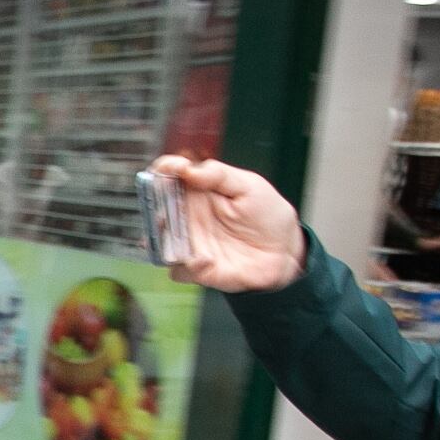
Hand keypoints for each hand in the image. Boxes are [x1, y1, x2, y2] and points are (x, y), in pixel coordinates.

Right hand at [152, 157, 307, 291]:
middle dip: (154, 209)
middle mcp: (188, 217)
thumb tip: (188, 169)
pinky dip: (186, 268)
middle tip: (165, 209)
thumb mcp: (250, 185)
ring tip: (177, 239)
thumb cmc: (268, 216)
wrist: (285, 251)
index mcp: (197, 192)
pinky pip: (179, 271)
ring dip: (162, 242)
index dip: (163, 170)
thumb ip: (219, 174)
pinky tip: (205, 262)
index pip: (169, 177)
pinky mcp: (198, 269)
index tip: (171, 168)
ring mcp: (191, 243)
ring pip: (160, 243)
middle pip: (156, 210)